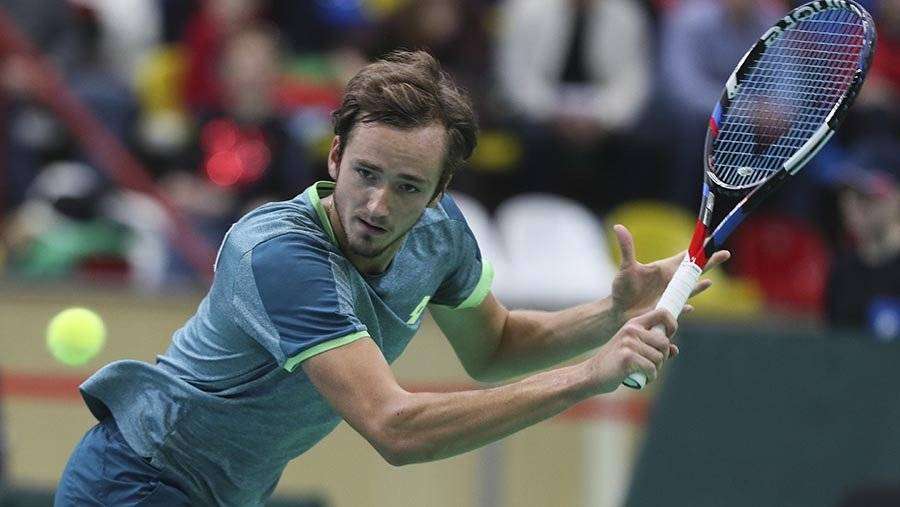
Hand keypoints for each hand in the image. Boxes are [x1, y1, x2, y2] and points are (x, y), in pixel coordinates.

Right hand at [586, 309, 677, 392]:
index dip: (672, 325)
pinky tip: (640, 378)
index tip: (668, 338)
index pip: (662, 313)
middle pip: (664, 343)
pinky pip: (651, 369)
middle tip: (650, 364)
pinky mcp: (627, 358)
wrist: (592, 374)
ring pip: (659, 358)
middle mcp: (631, 330)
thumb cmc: (615, 362)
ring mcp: (628, 343)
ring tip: (641, 371)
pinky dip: (650, 377)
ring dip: (655, 370)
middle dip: (662, 357)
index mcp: (633, 323)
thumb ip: (653, 347)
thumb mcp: (633, 349)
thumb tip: (675, 350)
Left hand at [609, 224, 729, 322]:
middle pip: (694, 270)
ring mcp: (670, 296)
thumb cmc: (622, 288)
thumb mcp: (626, 267)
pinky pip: (680, 309)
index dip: (698, 248)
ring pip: (691, 289)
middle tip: (725, 253)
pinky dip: (685, 307)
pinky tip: (691, 307)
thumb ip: (626, 247)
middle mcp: (671, 281)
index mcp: (665, 269)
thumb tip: (618, 226)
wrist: (618, 310)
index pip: (685, 256)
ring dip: (701, 285)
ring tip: (711, 281)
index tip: (711, 239)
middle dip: (710, 261)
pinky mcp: (667, 310)